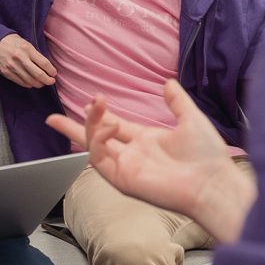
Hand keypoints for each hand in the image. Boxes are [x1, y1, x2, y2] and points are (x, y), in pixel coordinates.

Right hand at [0, 34, 56, 87]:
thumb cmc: (12, 42)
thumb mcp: (26, 43)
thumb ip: (35, 54)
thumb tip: (46, 67)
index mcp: (27, 49)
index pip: (44, 63)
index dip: (51, 70)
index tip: (54, 73)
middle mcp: (20, 59)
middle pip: (39, 75)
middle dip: (48, 80)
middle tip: (51, 81)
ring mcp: (13, 67)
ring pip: (31, 81)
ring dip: (39, 84)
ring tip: (42, 83)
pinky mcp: (7, 73)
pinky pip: (21, 83)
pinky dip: (29, 84)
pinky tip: (32, 82)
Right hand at [47, 80, 255, 242]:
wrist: (212, 182)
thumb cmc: (207, 155)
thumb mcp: (191, 119)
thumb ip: (177, 101)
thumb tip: (168, 82)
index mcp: (145, 140)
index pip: (113, 126)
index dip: (98, 115)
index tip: (89, 101)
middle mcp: (131, 154)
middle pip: (93, 139)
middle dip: (73, 128)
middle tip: (52, 118)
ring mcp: (125, 167)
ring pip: (93, 147)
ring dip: (89, 126)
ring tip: (94, 107)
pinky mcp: (122, 179)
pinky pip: (99, 160)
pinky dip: (97, 141)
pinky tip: (109, 126)